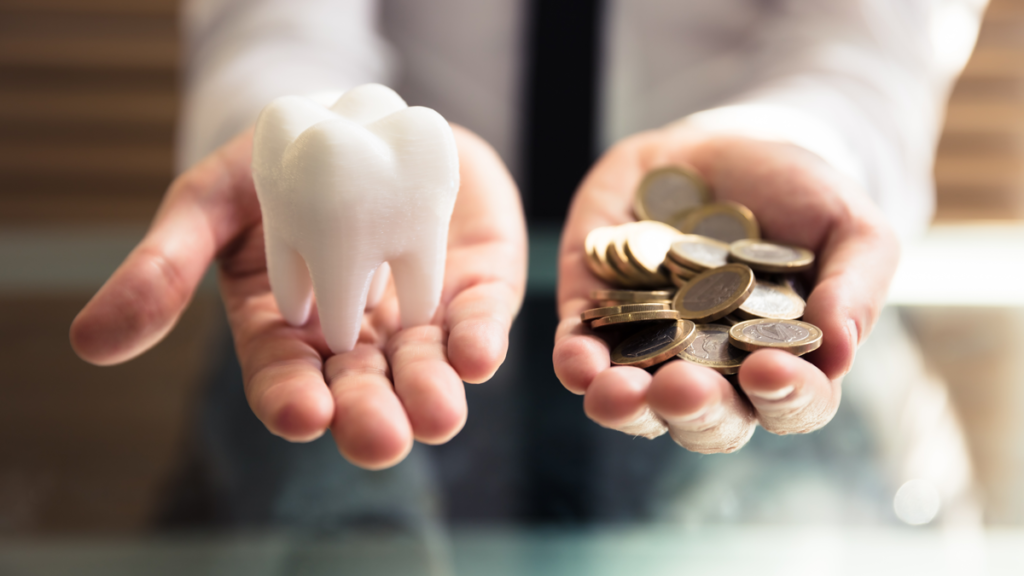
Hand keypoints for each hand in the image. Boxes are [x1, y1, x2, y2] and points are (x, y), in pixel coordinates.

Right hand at [71, 125, 526, 468]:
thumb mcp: (210, 202)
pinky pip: (477, 321)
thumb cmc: (276, 166)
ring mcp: (416, 316)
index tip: (300, 414)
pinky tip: (478, 356)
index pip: (284, 379)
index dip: (290, 400)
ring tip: (438, 414)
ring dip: (431, 394)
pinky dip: (479, 340)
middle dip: (369, 417)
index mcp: (286, 329)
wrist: (360, 119)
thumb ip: (165, 266)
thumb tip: (92, 343)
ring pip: (424, 370)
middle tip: (379, 440)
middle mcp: (355, 338)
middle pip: (360, 391)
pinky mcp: (470, 288)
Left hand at [553, 127, 897, 451]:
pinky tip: (577, 360)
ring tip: (617, 393)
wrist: (722, 147)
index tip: (769, 369)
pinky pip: (580, 355)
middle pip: (707, 420)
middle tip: (683, 388)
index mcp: (784, 363)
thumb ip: (856, 286)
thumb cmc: (799, 194)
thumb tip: (840, 352)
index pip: (791, 404)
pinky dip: (576, 363)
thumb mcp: (848, 225)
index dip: (785, 398)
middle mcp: (715, 372)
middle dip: (694, 410)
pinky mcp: (597, 318)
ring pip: (636, 404)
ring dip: (625, 407)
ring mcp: (652, 349)